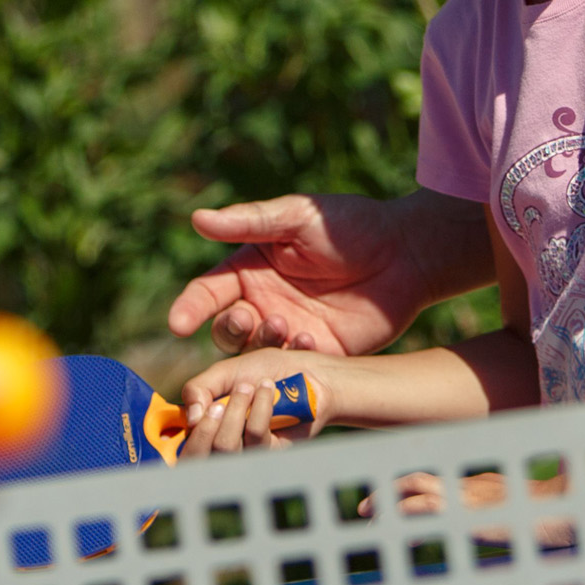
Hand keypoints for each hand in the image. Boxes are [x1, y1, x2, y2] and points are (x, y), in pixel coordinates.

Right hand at [166, 192, 469, 355]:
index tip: (178, 323)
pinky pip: (292, 367)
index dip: (190, 308)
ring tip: (284, 323)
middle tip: (249, 316)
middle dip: (228, 329)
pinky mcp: (319, 354)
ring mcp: (290, 332)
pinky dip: (293, 359)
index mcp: (251, 269)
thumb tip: (197, 218)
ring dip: (260, 344)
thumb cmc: (350, 225)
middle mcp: (264, 303)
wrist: (406, 252)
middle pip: (224, 330)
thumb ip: (250, 222)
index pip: (207, 293)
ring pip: (253, 355)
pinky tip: (311, 340)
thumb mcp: (298, 217)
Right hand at [175, 349, 333, 459]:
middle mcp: (224, 442)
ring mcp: (248, 450)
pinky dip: (260, 408)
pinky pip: (255, 436)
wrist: (307, 372)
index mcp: (210, 426)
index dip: (190, 433)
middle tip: (232, 393)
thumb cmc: (267, 370)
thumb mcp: (226, 371)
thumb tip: (189, 420)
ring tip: (252, 387)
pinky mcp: (271, 451)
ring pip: (225, 447)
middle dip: (211, 419)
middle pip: (198, 454)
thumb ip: (198, 389)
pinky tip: (269, 391)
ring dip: (237, 409)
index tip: (205, 408)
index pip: (186, 449)